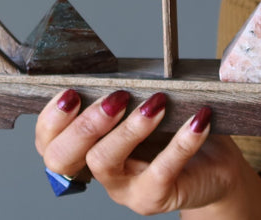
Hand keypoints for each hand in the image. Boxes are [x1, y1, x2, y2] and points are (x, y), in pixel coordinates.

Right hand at [36, 89, 249, 214]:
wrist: (212, 164)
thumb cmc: (171, 127)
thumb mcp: (143, 104)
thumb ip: (124, 90)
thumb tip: (119, 62)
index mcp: (85, 149)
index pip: (48, 143)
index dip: (51, 121)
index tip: (70, 92)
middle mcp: (96, 172)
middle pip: (64, 157)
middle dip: (84, 123)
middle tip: (115, 97)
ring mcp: (123, 189)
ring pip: (105, 162)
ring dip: (128, 129)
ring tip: (156, 102)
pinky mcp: (154, 197)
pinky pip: (161, 171)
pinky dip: (181, 142)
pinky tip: (198, 119)